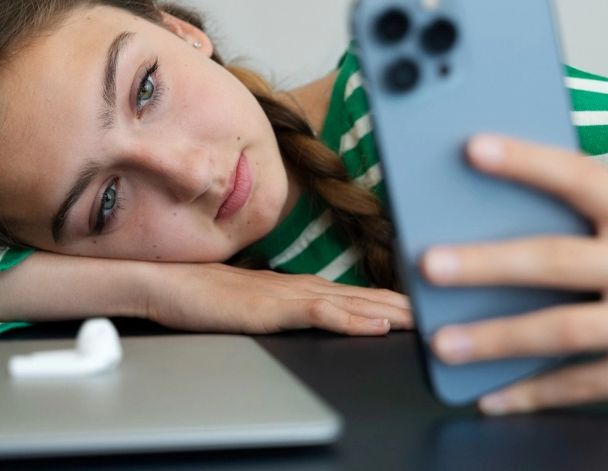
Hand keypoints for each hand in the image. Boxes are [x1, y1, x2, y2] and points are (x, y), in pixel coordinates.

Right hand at [143, 262, 412, 335]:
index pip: (353, 293)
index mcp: (296, 287)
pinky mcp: (273, 308)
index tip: (420, 306)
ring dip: (390, 310)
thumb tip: (303, 314)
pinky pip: (321, 313)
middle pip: (362, 294)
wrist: (165, 282)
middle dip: (403, 303)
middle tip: (441, 308)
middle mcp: (300, 286)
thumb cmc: (201, 294)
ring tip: (423, 318)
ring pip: (351, 302)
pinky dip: (352, 318)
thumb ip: (279, 308)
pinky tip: (376, 324)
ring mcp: (288, 295)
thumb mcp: (251, 305)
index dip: (388, 299)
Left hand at [420, 134, 607, 414]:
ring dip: (497, 338)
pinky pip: (582, 385)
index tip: (472, 149)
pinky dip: (530, 391)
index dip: (527, 161)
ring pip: (565, 331)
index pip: (582, 178)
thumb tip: (482, 208)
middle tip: (431, 265)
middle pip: (561, 261)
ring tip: (444, 342)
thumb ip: (578, 214)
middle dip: (488, 263)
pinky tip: (488, 392)